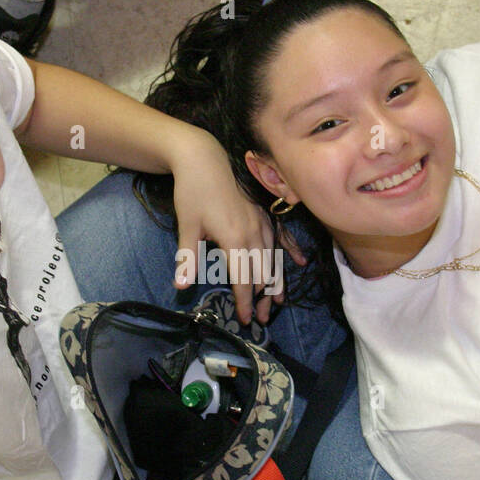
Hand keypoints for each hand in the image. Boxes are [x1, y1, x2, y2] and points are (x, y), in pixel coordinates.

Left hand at [169, 142, 306, 323]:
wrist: (204, 159)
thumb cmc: (192, 192)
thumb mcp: (187, 227)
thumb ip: (188, 258)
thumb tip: (180, 286)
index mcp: (234, 240)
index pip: (244, 279)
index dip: (245, 302)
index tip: (245, 320)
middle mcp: (253, 233)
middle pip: (263, 273)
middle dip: (262, 299)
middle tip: (260, 319)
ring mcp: (261, 222)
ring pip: (274, 259)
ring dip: (275, 282)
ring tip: (276, 303)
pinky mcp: (263, 214)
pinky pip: (280, 238)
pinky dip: (289, 252)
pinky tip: (299, 263)